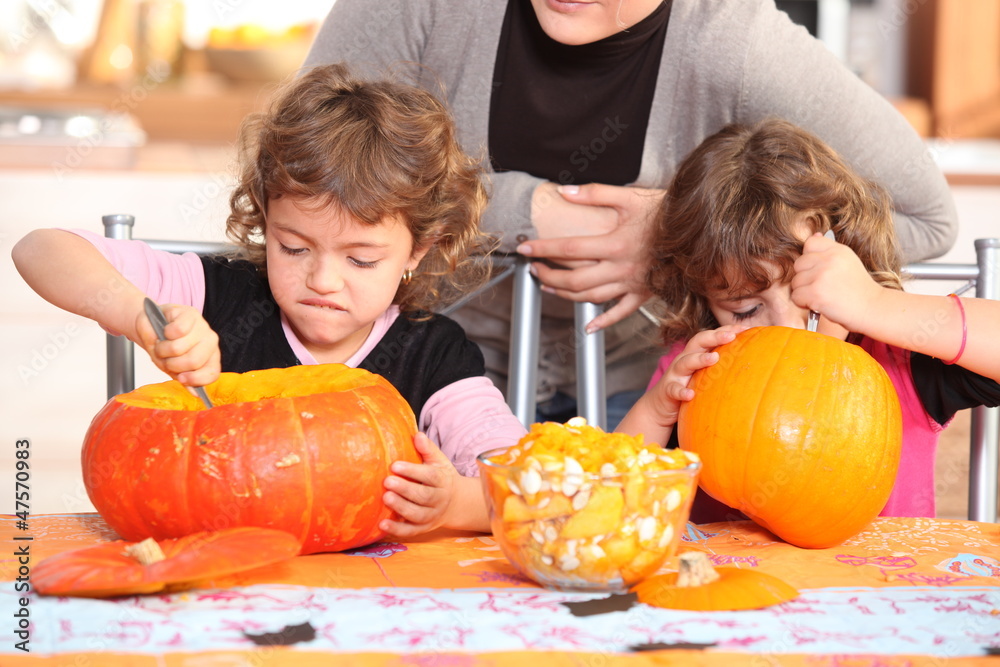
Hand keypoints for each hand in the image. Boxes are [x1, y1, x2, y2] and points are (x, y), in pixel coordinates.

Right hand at [135, 303, 220, 387]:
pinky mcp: (190, 313)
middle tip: (165, 358)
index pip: (212, 373)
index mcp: (210, 357)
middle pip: (193, 361)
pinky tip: (165, 331)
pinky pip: (177, 331)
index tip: (180, 378)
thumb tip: (195, 393)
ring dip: (162, 349)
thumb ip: (184, 379)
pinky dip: (164, 334)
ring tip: (161, 345)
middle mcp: (210, 341)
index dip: (195, 380)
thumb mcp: (172, 366)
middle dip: (171, 364)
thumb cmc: (164, 345)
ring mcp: (202, 326)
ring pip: (179, 347)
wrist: (149, 324)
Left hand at [380, 432, 461, 537]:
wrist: (456, 503)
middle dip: (405, 489)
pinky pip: (410, 531)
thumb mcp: (439, 462)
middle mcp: (439, 499)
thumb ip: (428, 449)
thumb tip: (417, 435)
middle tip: (387, 481)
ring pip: (417, 514)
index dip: (413, 471)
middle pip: (424, 496)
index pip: (429, 476)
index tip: (394, 465)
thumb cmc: (441, 477)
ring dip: (401, 507)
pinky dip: (397, 530)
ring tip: (386, 498)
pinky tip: (382, 525)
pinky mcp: (423, 528)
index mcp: (442, 481)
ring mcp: (431, 516)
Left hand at [520, 182, 664, 330]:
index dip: (542, 249)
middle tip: (533, 269)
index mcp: (614, 244)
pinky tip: (589, 327)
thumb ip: (595, 193)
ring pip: (591, 297)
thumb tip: (564, 192)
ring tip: (549, 287)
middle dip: (548, 276)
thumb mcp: (630, 196)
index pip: (568, 249)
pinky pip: (620, 313)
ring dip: (565, 296)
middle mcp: (620, 268)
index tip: (524, 248)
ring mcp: (631, 284)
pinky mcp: (643, 294)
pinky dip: (603, 322)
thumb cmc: (666, 212)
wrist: (701, 231)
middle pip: (574, 280)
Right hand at [646, 326, 746, 426]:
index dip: (726, 330)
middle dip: (714, 337)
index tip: (746, 329)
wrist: (659, 406)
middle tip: (731, 336)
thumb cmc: (688, 387)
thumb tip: (753, 369)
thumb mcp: (705, 376)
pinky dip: (681, 391)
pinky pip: (674, 389)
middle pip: (697, 343)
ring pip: (685, 362)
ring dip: (699, 359)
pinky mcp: (667, 391)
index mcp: (696, 354)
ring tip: (714, 358)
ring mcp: (675, 375)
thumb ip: (722, 369)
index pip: (711, 337)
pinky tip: (690, 394)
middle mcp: (684, 360)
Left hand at [791, 233, 882, 332]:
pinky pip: (796, 296)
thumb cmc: (858, 288)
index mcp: (838, 250)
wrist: (872, 308)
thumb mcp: (848, 261)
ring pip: (795, 281)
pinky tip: (819, 304)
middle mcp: (829, 259)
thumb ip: (829, 250)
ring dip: (804, 292)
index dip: (810, 258)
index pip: (810, 243)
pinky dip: (804, 303)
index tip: (820, 269)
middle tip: (822, 286)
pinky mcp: (815, 292)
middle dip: (805, 277)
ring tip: (822, 295)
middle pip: (798, 264)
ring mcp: (821, 275)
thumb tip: (815, 234)